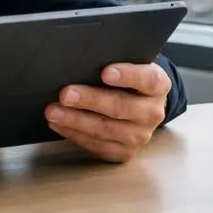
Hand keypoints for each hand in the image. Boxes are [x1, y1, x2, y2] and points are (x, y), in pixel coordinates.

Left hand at [45, 62, 169, 162]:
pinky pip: (97, 145)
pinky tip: (59, 124)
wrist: (140, 105)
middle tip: (66, 94)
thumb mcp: (130, 65)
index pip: (148, 80)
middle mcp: (152, 112)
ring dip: (76, 120)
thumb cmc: (128, 80)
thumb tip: (81, 60)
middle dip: (90, 100)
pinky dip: (75, 134)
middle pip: (121, 106)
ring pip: (106, 129)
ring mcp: (140, 135)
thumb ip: (112, 61)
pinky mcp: (125, 152)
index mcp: (158, 85)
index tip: (105, 72)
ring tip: (53, 111)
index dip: (128, 75)